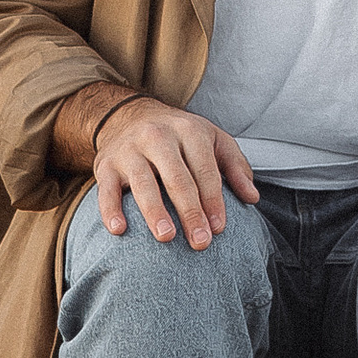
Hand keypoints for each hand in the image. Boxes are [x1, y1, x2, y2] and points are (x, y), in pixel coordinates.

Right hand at [91, 100, 258, 250]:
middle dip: (190, 211)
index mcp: (189, 130)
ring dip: (155, 211)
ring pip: (143, 183)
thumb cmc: (180, 136)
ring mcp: (130, 150)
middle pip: (177, 178)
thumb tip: (252, 198)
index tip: (218, 228)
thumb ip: (234, 167)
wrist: (128, 116)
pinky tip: (119, 230)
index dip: (213, 199)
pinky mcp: (106, 165)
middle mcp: (158, 137)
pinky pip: (105, 189)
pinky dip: (110, 209)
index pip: (205, 169)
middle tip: (200, 242)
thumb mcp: (212, 140)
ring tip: (166, 237)